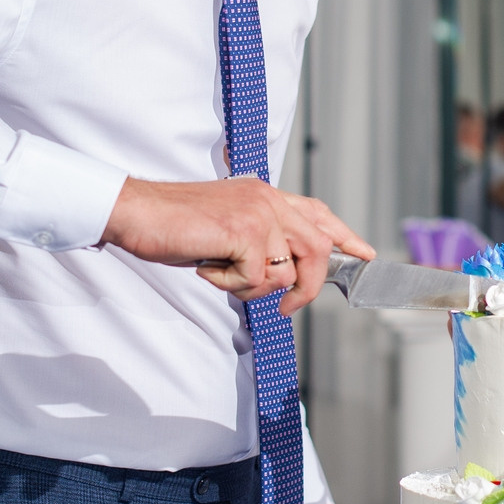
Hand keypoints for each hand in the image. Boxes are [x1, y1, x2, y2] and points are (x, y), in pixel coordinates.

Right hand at [102, 178, 374, 313]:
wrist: (138, 212)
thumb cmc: (173, 225)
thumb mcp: (225, 229)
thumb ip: (258, 242)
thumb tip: (281, 277)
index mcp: (265, 194)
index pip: (318, 212)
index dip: (345, 235)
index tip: (365, 254)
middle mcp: (268, 199)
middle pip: (317, 247)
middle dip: (308, 286)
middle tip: (288, 309)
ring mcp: (259, 212)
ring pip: (287, 270)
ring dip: (255, 287)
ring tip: (222, 273)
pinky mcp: (245, 231)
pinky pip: (258, 278)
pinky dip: (231, 284)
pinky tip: (207, 267)